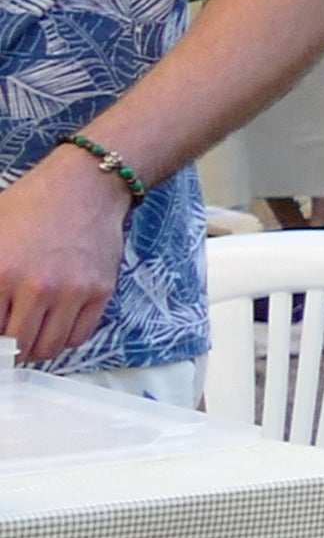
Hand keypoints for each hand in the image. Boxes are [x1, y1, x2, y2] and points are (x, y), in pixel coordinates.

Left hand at [0, 153, 134, 369]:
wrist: (84, 188)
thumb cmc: (30, 207)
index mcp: (1, 271)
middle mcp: (37, 286)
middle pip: (18, 345)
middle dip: (9, 350)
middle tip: (9, 344)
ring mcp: (72, 291)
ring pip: (49, 347)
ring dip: (35, 349)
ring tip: (29, 337)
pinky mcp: (100, 292)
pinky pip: (78, 336)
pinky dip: (63, 339)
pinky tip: (53, 326)